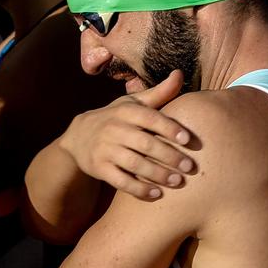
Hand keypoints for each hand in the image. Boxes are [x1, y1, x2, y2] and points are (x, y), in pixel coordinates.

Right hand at [60, 71, 195, 199]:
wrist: (78, 137)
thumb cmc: (116, 118)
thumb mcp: (132, 103)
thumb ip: (158, 93)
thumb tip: (179, 73)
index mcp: (126, 111)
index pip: (150, 118)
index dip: (169, 128)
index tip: (188, 139)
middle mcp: (114, 129)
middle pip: (145, 144)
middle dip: (170, 156)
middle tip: (190, 166)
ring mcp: (105, 149)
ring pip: (134, 164)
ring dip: (158, 174)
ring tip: (178, 182)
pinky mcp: (99, 168)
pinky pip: (120, 181)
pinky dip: (139, 189)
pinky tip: (156, 194)